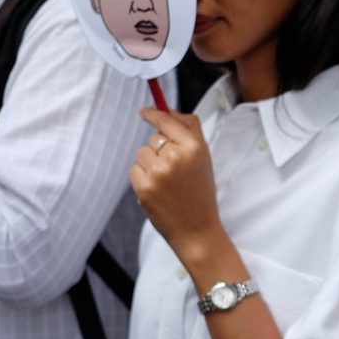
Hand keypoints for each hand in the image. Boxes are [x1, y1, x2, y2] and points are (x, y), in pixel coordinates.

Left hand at [131, 108, 221, 261]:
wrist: (197, 229)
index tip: (144, 111)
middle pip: (153, 138)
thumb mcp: (204, 157)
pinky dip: (143, 178)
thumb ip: (188, 129)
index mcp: (194, 147)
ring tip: (167, 182)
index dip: (153, 114)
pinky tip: (158, 191)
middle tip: (175, 170)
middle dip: (160, 150)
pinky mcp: (144, 188)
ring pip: (142, 153)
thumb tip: (166, 109)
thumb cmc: (201, 192)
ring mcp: (158, 173)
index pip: (167, 121)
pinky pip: (135, 170)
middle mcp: (175, 157)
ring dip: (150, 164)